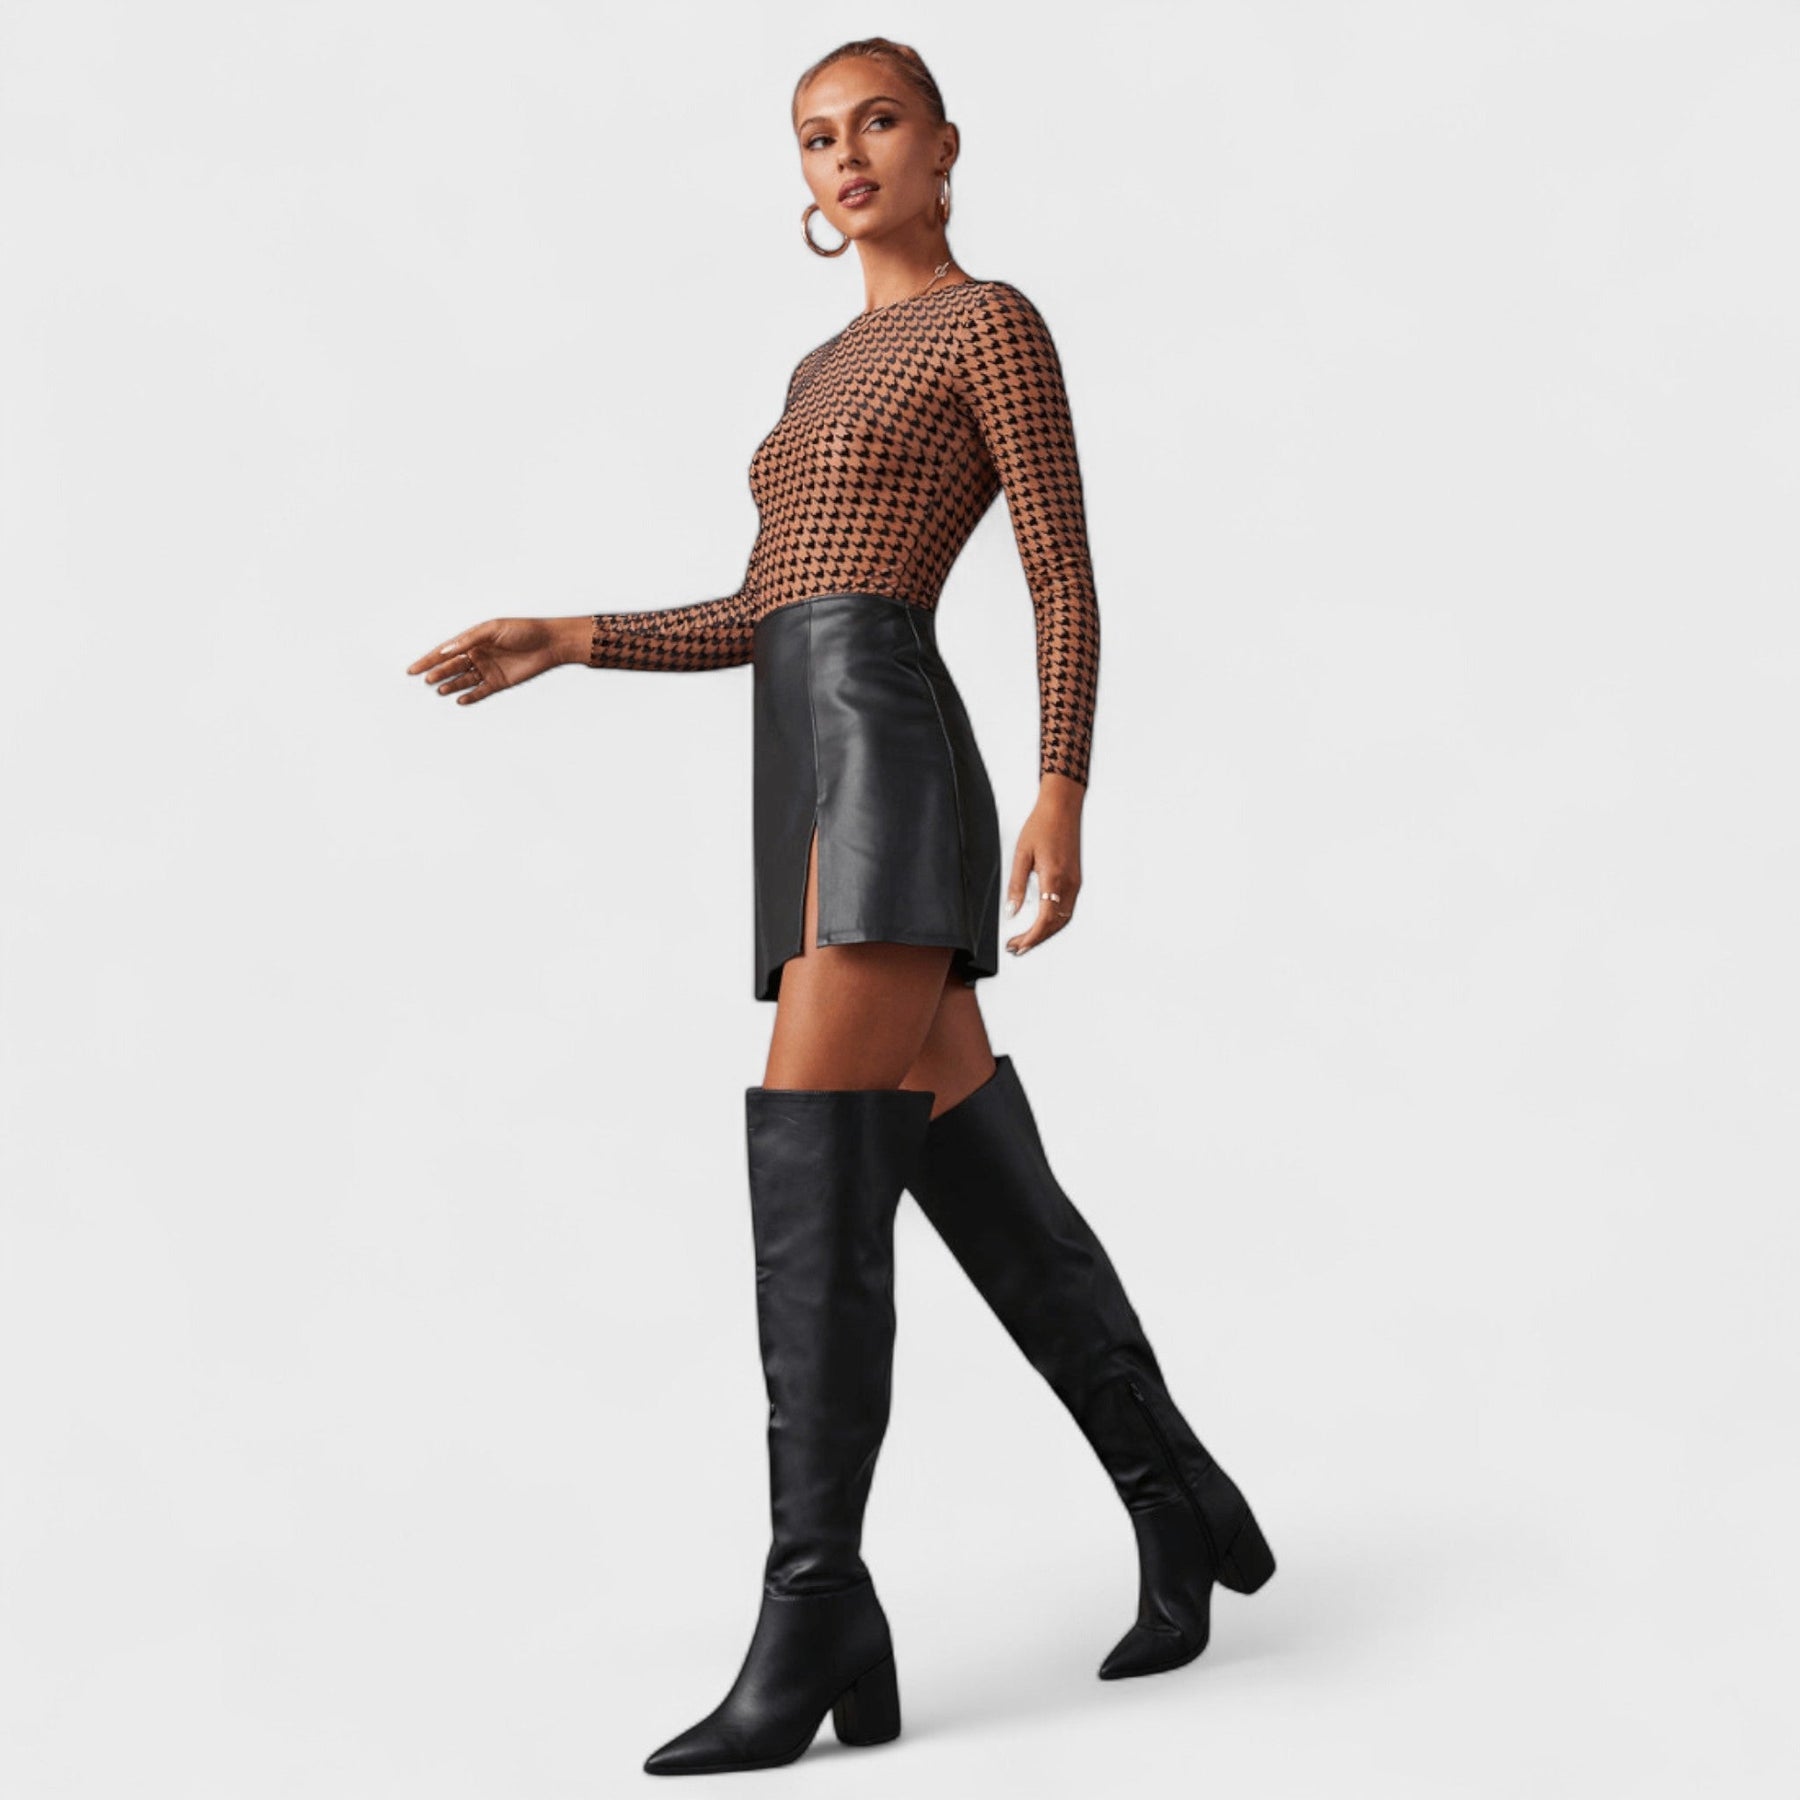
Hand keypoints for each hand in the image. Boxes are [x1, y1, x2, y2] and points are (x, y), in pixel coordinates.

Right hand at [405, 616, 577, 702]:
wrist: (549, 643)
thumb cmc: (523, 631)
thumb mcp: (493, 629)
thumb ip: (469, 639)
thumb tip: (447, 649)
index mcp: (473, 640)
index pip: (446, 651)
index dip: (428, 660)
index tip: (413, 669)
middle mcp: (478, 655)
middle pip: (452, 666)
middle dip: (438, 673)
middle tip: (427, 680)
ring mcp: (488, 669)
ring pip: (464, 680)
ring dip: (451, 685)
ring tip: (440, 690)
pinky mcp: (500, 682)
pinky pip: (481, 691)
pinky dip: (470, 696)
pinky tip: (460, 700)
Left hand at [1004, 779, 1083, 956]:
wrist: (1062, 807)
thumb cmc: (1041, 825)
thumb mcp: (1022, 854)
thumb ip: (1016, 885)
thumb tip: (1011, 911)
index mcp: (1054, 878)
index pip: (1044, 920)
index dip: (1030, 937)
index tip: (1016, 945)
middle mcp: (1069, 884)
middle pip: (1055, 924)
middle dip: (1036, 939)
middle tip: (1017, 947)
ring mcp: (1075, 882)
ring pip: (1063, 918)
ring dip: (1046, 932)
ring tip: (1027, 940)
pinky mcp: (1076, 879)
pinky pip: (1067, 908)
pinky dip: (1054, 921)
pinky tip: (1041, 924)